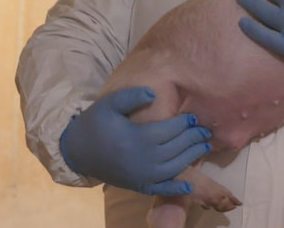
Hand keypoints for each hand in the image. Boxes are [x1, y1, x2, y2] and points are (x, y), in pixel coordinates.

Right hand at [60, 86, 211, 194]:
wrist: (77, 151)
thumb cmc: (96, 123)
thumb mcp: (110, 104)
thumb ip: (132, 96)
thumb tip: (154, 93)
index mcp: (138, 138)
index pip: (170, 130)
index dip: (184, 123)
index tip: (194, 117)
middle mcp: (144, 160)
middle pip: (177, 148)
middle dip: (193, 139)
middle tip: (205, 132)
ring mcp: (142, 175)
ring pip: (175, 167)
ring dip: (192, 157)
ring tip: (204, 147)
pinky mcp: (138, 186)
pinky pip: (161, 190)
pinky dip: (176, 190)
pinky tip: (188, 186)